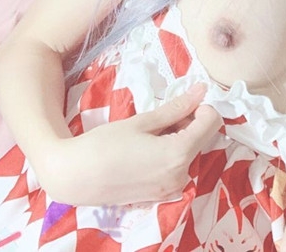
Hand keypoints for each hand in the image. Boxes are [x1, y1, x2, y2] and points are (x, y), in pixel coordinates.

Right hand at [37, 82, 222, 205]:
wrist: (74, 177)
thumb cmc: (104, 144)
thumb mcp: (142, 122)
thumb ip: (176, 108)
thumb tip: (201, 90)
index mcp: (178, 154)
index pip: (211, 123)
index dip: (202, 108)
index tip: (183, 102)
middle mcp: (181, 175)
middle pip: (203, 138)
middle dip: (191, 122)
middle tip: (163, 116)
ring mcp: (172, 188)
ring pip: (192, 153)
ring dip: (181, 138)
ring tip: (151, 133)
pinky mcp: (162, 195)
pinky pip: (179, 168)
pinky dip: (172, 154)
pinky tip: (149, 149)